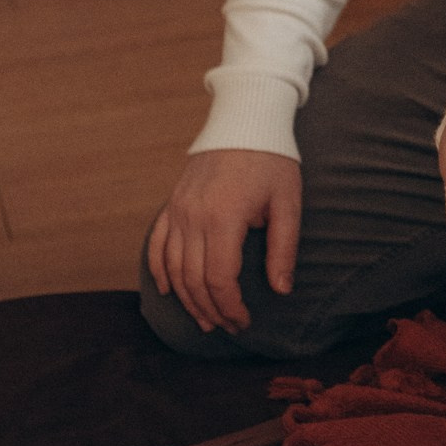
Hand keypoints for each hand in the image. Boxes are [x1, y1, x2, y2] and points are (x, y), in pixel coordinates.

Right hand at [146, 149, 302, 333]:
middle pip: (193, 279)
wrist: (246, 119)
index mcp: (223, 218)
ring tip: (204, 318)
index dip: (229, 306)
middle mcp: (193, 216)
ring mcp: (178, 209)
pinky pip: (157, 243)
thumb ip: (283, 248)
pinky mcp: (173, 202)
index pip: (218, 278)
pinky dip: (159, 270)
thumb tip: (281, 290)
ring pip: (173, 267)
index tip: (243, 321)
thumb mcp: (288, 202)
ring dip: (187, 298)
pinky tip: (169, 289)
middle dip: (210, 309)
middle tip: (227, 326)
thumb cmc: (272, 160)